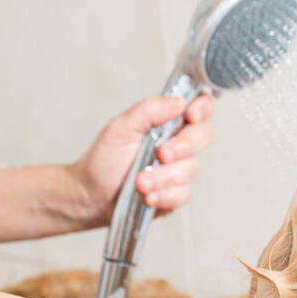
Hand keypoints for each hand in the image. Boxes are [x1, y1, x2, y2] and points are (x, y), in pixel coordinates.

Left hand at [70, 95, 214, 223]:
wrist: (91, 194)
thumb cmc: (105, 158)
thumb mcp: (121, 127)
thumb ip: (149, 110)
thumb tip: (179, 101)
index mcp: (169, 122)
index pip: (200, 107)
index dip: (203, 108)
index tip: (190, 115)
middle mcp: (179, 144)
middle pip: (205, 136)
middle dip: (184, 146)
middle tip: (161, 153)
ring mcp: (179, 170)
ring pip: (191, 169)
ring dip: (163, 177)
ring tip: (139, 182)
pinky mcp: (176, 194)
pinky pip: (182, 194)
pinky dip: (163, 195)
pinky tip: (146, 196)